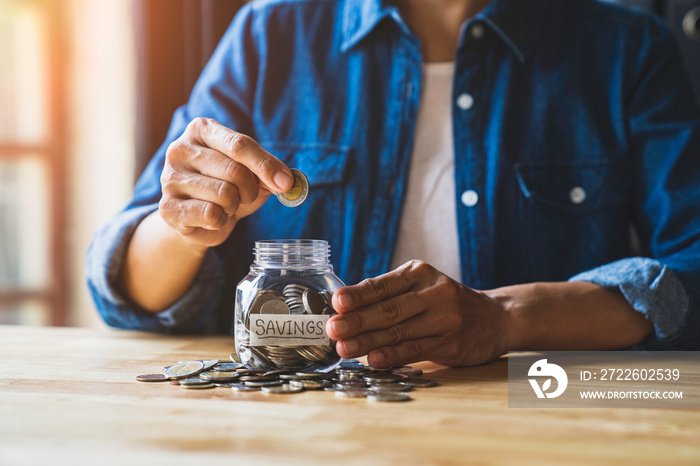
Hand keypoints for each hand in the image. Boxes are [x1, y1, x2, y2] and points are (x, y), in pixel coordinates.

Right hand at [159, 117, 292, 246]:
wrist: (199, 218)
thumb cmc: (227, 186)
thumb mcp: (251, 173)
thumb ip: (267, 171)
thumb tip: (285, 181)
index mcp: (201, 130)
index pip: (239, 144)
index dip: (266, 165)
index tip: (285, 182)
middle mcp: (180, 149)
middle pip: (234, 170)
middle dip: (250, 189)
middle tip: (246, 195)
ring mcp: (170, 178)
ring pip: (224, 194)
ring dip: (234, 206)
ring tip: (224, 205)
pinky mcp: (168, 208)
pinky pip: (211, 215)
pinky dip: (220, 220)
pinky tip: (211, 217)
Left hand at [325, 260, 510, 367]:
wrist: (496, 317)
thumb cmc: (445, 301)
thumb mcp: (421, 286)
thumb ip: (388, 294)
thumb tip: (343, 308)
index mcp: (419, 273)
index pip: (383, 285)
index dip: (358, 295)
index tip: (336, 303)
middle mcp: (434, 293)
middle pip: (389, 309)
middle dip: (357, 320)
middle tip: (333, 329)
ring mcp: (444, 319)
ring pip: (399, 332)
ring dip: (368, 341)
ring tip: (344, 348)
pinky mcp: (451, 343)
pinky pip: (415, 350)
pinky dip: (392, 355)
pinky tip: (373, 359)